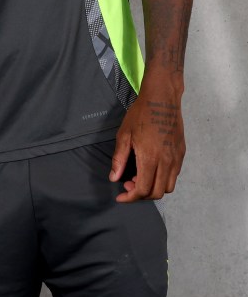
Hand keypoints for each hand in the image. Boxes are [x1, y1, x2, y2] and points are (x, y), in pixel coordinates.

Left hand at [109, 77, 184, 202]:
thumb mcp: (124, 135)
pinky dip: (162, 179)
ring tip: (138, 177)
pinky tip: (150, 169)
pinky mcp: (182, 153)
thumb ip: (119, 159)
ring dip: (153, 188)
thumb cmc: (140, 114)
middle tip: (127, 185)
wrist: (162, 99)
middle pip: (157, 193)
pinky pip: (174, 175)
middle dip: (141, 195)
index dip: (130, 197)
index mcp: (150, 158)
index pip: (143, 189)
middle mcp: (167, 161)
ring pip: (169, 187)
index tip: (120, 197)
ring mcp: (177, 158)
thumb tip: (114, 178)